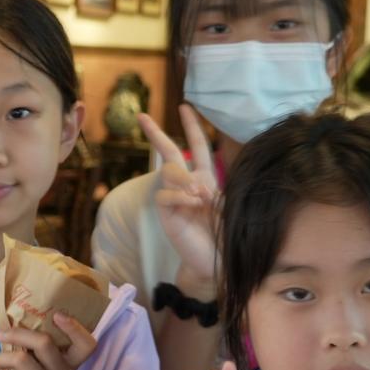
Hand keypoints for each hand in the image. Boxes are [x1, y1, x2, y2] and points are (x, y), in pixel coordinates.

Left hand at [0, 314, 96, 369]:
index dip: (75, 328)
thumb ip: (31, 350)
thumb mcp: (35, 369)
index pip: (87, 345)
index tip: (57, 315)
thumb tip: (11, 320)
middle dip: (17, 334)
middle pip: (45, 342)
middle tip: (0, 335)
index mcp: (68, 365)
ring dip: (1, 358)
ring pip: (21, 359)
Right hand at [138, 106, 220, 283]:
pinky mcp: (166, 214)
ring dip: (183, 177)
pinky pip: (165, 195)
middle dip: (157, 134)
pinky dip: (180, 196)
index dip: (192, 126)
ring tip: (199, 195)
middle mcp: (187, 185)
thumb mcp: (227, 207)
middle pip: (171, 153)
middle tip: (142, 117)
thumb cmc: (227, 235)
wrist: (217, 262)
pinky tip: (193, 204)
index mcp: (206, 179)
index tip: (185, 107)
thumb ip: (214, 191)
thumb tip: (195, 186)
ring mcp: (173, 199)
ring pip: (169, 172)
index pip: (199, 147)